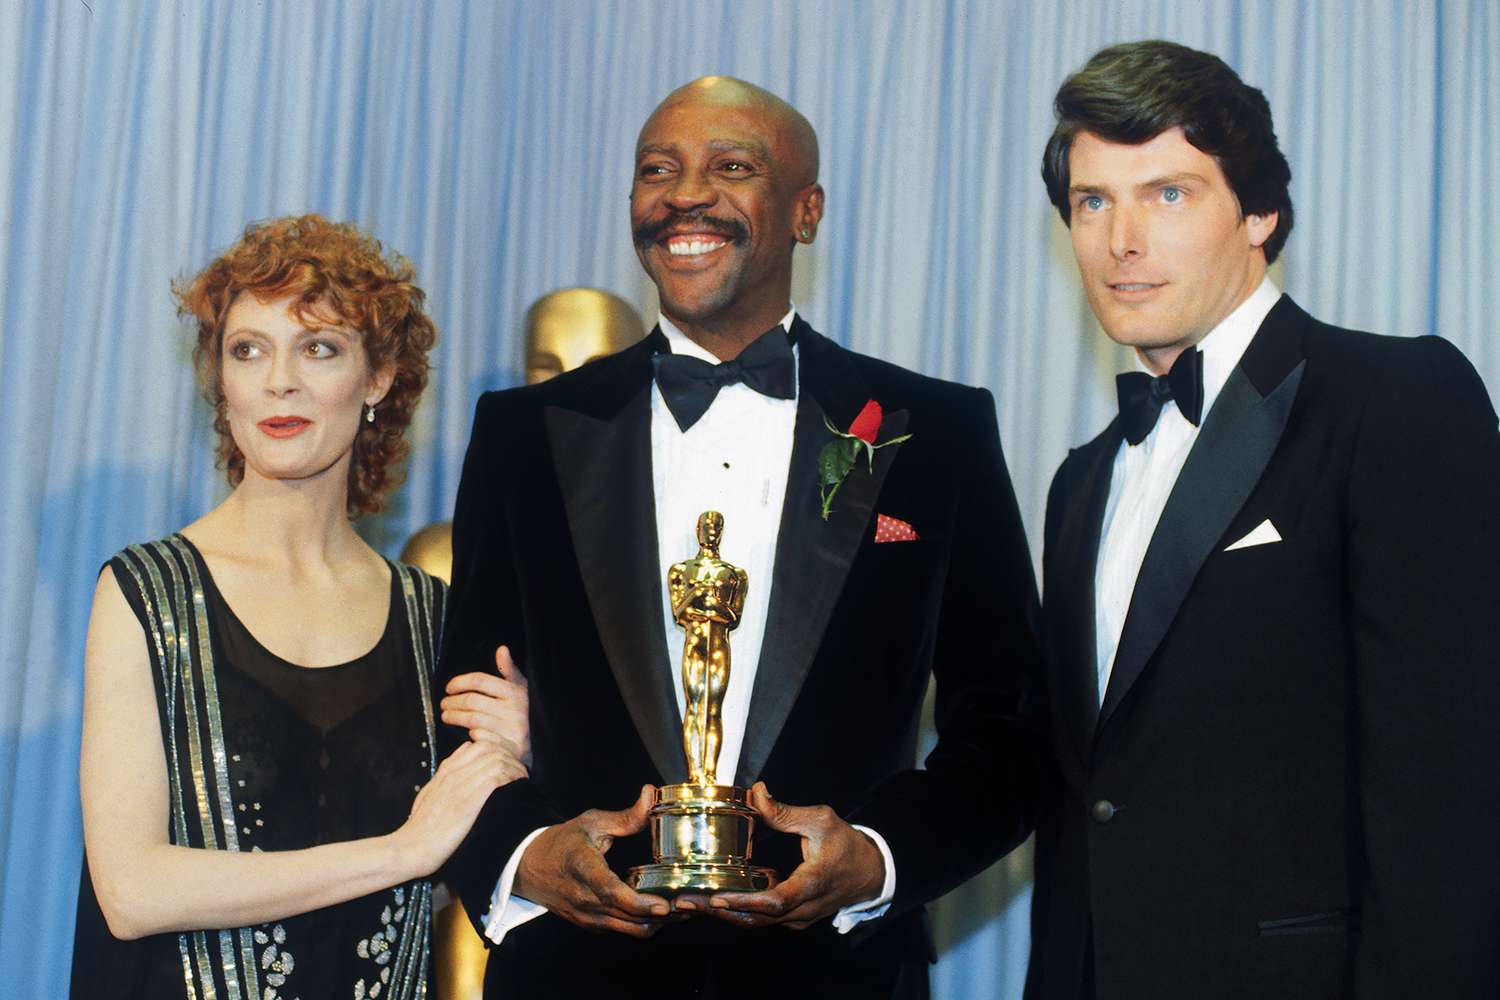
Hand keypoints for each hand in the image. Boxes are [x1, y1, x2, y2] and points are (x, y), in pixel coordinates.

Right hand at [394, 740, 525, 878]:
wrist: (411, 848)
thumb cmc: (422, 829)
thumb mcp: (429, 797)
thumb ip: (444, 779)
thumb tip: (461, 765)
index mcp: (444, 772)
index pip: (475, 744)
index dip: (497, 749)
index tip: (508, 763)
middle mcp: (453, 774)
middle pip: (488, 746)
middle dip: (509, 754)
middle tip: (519, 769)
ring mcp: (459, 786)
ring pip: (495, 758)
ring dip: (514, 766)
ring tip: (522, 777)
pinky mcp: (467, 801)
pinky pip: (496, 777)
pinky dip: (511, 777)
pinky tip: (517, 784)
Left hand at [442, 645, 530, 768]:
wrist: (543, 742)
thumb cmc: (527, 710)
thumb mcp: (522, 688)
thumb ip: (509, 670)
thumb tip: (502, 649)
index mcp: (516, 692)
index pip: (480, 681)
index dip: (460, 682)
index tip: (449, 688)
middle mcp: (515, 710)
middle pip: (472, 701)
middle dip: (453, 702)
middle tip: (444, 703)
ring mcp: (513, 730)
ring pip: (472, 720)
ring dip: (454, 717)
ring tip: (446, 715)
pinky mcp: (510, 747)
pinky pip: (480, 737)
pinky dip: (470, 734)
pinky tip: (466, 731)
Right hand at [514, 786, 670, 937]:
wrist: (528, 867)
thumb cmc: (562, 842)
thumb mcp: (591, 822)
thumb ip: (626, 816)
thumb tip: (650, 794)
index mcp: (582, 868)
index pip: (609, 892)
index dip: (638, 902)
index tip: (662, 905)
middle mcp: (583, 898)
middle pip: (626, 917)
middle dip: (660, 916)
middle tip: (689, 906)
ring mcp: (586, 915)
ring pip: (627, 929)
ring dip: (655, 923)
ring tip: (682, 911)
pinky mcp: (590, 924)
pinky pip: (622, 930)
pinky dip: (642, 924)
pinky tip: (660, 911)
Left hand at [675, 782, 884, 929]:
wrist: (870, 873)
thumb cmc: (847, 845)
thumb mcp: (821, 820)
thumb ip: (786, 811)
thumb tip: (757, 793)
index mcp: (812, 884)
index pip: (775, 901)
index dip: (744, 901)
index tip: (716, 898)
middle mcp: (803, 908)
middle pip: (757, 918)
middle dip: (718, 912)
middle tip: (684, 902)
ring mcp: (798, 918)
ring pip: (757, 923)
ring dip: (722, 914)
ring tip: (689, 904)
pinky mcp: (793, 919)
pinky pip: (762, 920)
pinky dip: (737, 912)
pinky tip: (713, 902)